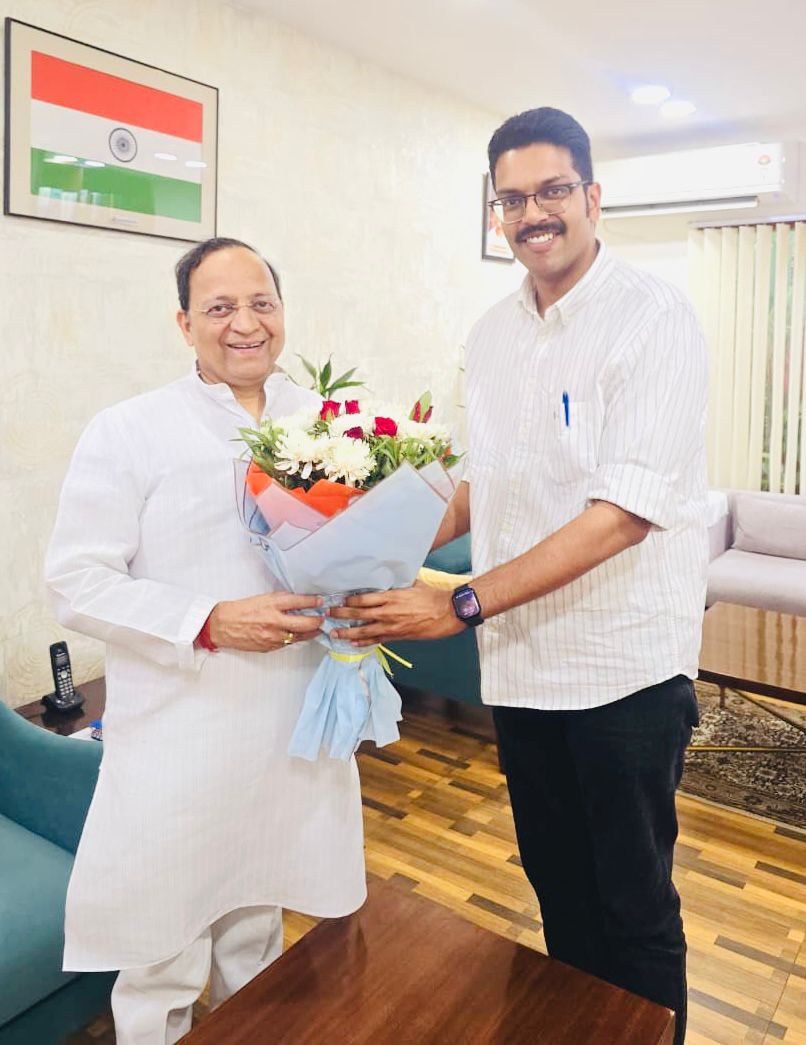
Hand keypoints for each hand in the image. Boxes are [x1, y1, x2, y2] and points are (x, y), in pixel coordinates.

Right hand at [207, 593, 323, 652]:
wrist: (223, 626)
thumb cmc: (240, 611)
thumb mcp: (262, 599)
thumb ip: (280, 601)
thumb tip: (298, 601)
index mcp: (272, 605)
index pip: (299, 601)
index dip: (312, 601)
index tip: (320, 601)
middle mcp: (274, 621)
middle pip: (304, 622)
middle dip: (317, 620)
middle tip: (323, 618)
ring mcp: (273, 636)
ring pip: (299, 636)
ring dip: (310, 632)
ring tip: (316, 628)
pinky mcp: (270, 647)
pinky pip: (288, 643)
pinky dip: (295, 638)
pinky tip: (299, 635)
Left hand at [329, 581, 463, 646]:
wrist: (448, 612)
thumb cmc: (432, 596)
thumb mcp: (413, 583)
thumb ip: (398, 583)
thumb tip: (388, 578)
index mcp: (391, 596)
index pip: (363, 599)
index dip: (348, 601)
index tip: (337, 600)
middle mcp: (388, 612)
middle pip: (359, 614)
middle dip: (341, 615)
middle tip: (327, 615)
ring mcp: (392, 626)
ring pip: (364, 630)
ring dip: (347, 632)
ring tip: (334, 634)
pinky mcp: (398, 636)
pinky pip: (377, 640)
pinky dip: (364, 641)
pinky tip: (354, 642)